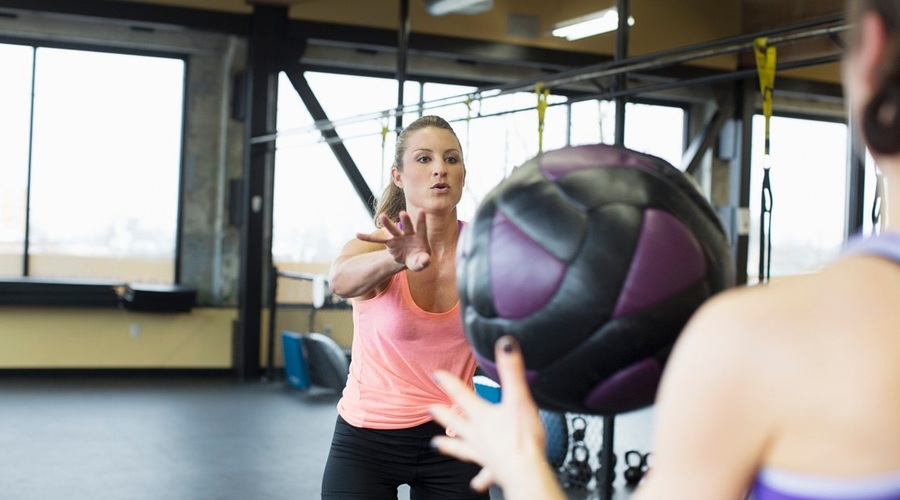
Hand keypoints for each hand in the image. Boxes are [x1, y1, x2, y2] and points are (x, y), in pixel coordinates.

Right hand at [357, 211, 430, 270]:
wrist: (410, 259)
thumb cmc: (419, 260)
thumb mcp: (422, 263)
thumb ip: (424, 261)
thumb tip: (426, 260)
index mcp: (420, 238)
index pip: (421, 228)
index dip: (421, 220)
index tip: (421, 210)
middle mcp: (409, 234)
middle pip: (407, 226)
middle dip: (405, 220)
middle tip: (403, 213)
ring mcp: (398, 237)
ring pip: (392, 230)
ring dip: (387, 223)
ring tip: (381, 216)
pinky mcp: (390, 242)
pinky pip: (378, 240)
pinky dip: (368, 238)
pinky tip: (358, 234)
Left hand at [430, 336, 556, 494]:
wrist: (524, 472)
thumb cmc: (522, 438)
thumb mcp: (519, 399)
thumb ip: (512, 371)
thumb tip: (505, 344)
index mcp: (483, 416)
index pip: (462, 394)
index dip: (449, 382)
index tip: (436, 375)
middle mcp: (478, 434)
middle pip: (456, 422)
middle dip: (443, 414)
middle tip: (430, 409)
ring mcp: (483, 453)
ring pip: (462, 447)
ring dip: (449, 445)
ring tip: (436, 445)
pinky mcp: (493, 469)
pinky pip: (484, 474)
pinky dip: (480, 479)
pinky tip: (476, 484)